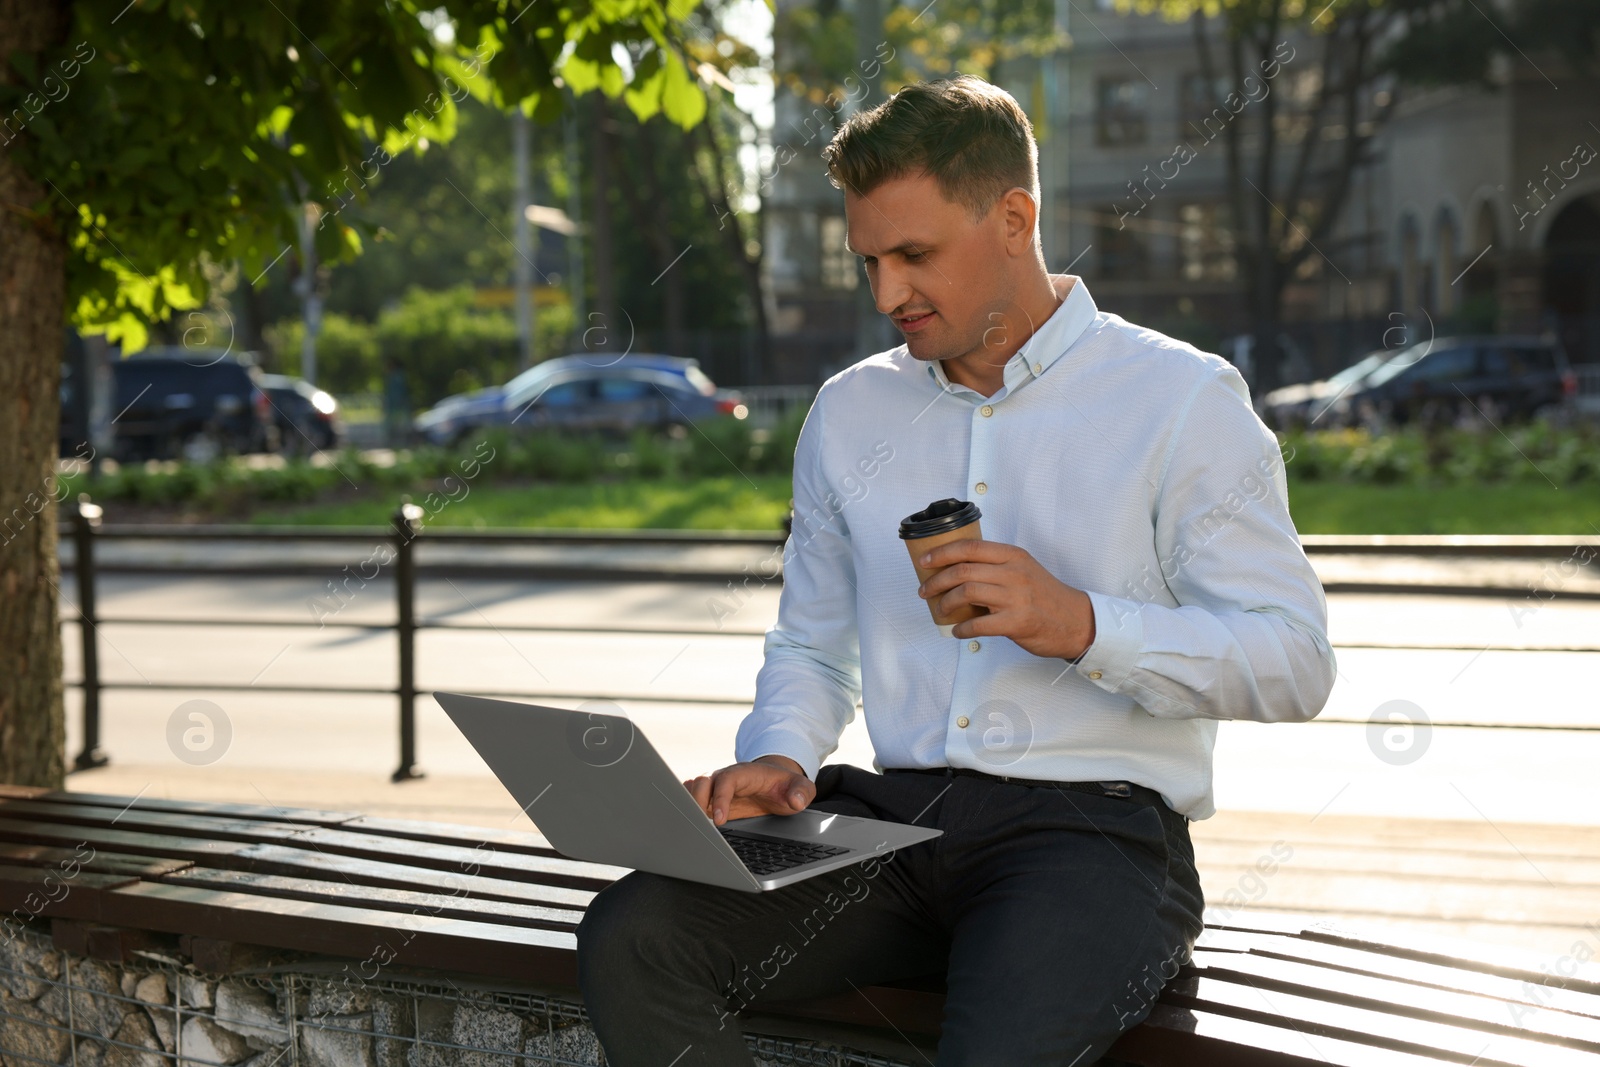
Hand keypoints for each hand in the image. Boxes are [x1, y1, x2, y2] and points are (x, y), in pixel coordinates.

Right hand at [682, 754, 813, 825]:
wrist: (776, 783)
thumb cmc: (785, 786)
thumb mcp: (800, 788)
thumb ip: (802, 792)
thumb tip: (796, 801)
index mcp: (746, 773)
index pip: (727, 780)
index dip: (720, 798)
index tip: (719, 820)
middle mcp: (726, 777)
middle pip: (702, 781)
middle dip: (696, 801)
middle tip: (699, 825)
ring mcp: (716, 787)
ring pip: (692, 788)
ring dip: (688, 804)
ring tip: (692, 826)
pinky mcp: (710, 798)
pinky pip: (691, 798)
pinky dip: (686, 808)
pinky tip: (691, 825)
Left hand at [916, 538, 1094, 658]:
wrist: (1076, 621)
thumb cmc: (1045, 596)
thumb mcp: (1024, 569)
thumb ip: (996, 566)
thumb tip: (955, 570)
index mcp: (1013, 556)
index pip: (970, 547)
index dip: (942, 552)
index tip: (924, 561)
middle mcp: (1014, 573)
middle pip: (963, 570)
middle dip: (936, 580)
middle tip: (925, 590)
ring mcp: (1016, 598)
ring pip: (967, 593)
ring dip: (946, 603)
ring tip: (940, 610)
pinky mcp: (1017, 622)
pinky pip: (979, 624)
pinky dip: (962, 629)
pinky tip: (958, 631)